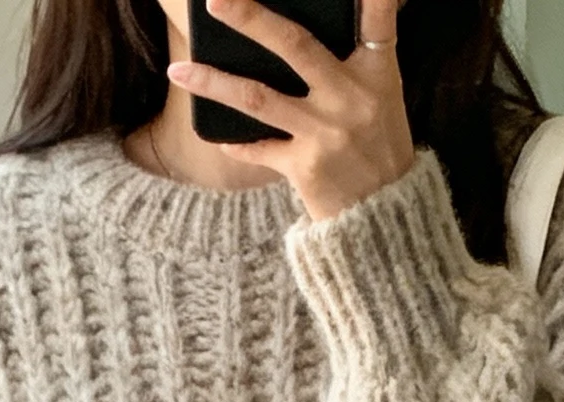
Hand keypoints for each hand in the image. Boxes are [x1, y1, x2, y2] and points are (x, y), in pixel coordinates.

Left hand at [167, 0, 413, 222]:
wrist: (384, 218)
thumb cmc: (379, 146)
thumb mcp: (383, 97)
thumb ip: (355, 58)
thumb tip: (295, 31)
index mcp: (377, 73)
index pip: (378, 19)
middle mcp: (350, 98)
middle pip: (295, 46)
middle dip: (252, 19)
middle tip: (214, 0)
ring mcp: (325, 133)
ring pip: (258, 98)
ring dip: (214, 82)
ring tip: (178, 71)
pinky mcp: (305, 167)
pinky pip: (260, 148)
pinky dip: (238, 142)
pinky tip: (218, 134)